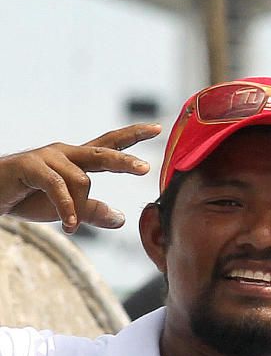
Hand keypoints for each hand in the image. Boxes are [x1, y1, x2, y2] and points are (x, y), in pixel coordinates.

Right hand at [0, 123, 160, 231]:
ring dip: (79, 207)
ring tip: (70, 225)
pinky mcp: (30, 166)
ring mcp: (47, 156)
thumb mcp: (68, 209)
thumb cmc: (28, 198)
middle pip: (102, 153)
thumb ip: (93, 212)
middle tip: (145, 169)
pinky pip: (59, 187)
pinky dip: (67, 208)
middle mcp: (64, 153)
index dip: (133, 136)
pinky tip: (69, 226)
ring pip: (82, 180)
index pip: (109, 144)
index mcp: (76, 159)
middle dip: (124, 161)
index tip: (158, 129)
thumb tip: (121, 219)